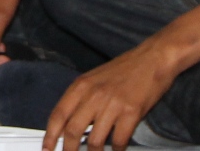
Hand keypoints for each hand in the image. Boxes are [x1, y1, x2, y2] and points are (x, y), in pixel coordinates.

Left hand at [43, 41, 181, 150]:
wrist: (152, 58)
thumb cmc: (125, 69)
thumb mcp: (95, 78)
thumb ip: (81, 99)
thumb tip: (68, 124)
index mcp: (81, 86)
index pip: (58, 115)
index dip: (50, 136)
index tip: (46, 149)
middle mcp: (93, 94)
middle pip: (72, 131)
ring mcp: (112, 104)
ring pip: (94, 141)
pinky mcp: (131, 112)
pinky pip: (118, 140)